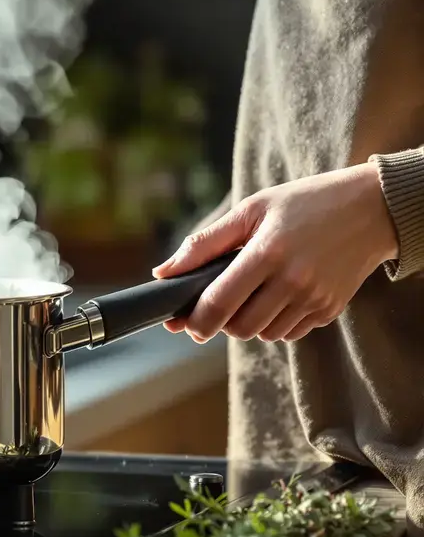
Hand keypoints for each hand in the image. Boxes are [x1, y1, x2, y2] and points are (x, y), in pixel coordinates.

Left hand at [154, 162, 397, 342]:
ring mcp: (315, 298)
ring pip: (264, 334)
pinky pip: (290, 333)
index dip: (195, 320)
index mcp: (267, 253)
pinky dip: (275, 323)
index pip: (219, 303)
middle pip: (240, 327)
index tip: (183, 322)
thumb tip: (164, 272)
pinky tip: (277, 297)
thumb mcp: (252, 209)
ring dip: (248, 323)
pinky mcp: (330, 309)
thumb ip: (205, 243)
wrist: (373, 207)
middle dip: (220, 322)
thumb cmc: (305, 202)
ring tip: (251, 294)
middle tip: (217, 304)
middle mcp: (293, 281)